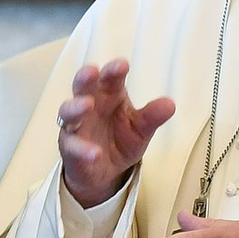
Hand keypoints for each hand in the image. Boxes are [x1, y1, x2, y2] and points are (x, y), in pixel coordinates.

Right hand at [57, 58, 174, 207]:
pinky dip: (83, 149)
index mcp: (109, 95)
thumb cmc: (120, 141)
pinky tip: (96, 153)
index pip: (109, 78)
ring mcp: (75, 126)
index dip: (113, 70)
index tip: (122, 65)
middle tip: (92, 71)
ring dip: (76, 106)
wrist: (104, 172)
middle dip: (85, 77)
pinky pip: (72, 146)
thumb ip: (152, 117)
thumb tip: (170, 105)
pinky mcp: (69, 148)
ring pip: (68, 111)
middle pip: (82, 86)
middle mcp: (89, 106)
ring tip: (87, 105)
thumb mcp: (141, 129)